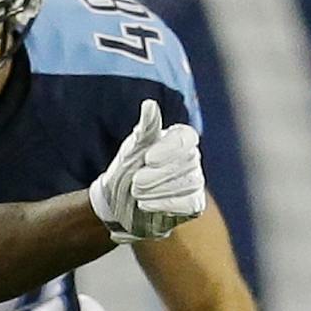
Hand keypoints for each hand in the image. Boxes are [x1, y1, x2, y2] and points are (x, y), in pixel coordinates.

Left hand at [88, 99, 205, 242]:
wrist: (116, 204)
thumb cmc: (126, 170)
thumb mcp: (131, 149)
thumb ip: (145, 129)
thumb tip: (150, 104)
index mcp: (178, 139)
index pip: (186, 138)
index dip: (169, 149)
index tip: (148, 158)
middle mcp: (191, 158)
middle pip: (187, 162)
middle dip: (157, 175)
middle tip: (135, 182)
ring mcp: (194, 180)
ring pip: (189, 184)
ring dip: (157, 191)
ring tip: (137, 193)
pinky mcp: (193, 203)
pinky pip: (189, 203)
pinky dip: (165, 205)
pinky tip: (146, 205)